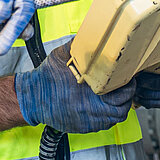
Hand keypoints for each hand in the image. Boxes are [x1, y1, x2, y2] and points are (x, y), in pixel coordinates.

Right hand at [15, 44, 134, 132]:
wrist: (31, 98)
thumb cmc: (46, 78)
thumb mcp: (62, 55)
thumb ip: (79, 45)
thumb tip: (92, 32)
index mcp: (91, 92)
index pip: (123, 93)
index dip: (128, 85)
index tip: (127, 77)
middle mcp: (92, 110)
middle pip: (123, 108)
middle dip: (127, 96)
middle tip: (124, 86)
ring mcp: (88, 121)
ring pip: (115, 118)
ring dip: (119, 107)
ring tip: (116, 95)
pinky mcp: (84, 127)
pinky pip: (104, 124)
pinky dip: (108, 115)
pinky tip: (104, 104)